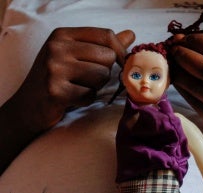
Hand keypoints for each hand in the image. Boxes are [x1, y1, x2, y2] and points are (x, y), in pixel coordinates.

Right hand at [13, 27, 134, 132]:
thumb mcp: (75, 55)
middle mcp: (57, 47)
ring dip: (95, 87)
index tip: (121, 64)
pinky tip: (72, 98)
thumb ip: (102, 45)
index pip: (106, 35)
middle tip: (87, 79)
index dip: (120, 52)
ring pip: (101, 76)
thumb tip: (130, 35)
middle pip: (107, 57)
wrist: (29, 105)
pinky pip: (90, 95)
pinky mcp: (56, 91)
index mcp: (63, 34)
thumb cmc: (57, 78)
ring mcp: (54, 69)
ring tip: (78, 87)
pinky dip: (86, 99)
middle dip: (104, 72)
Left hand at [171, 34, 202, 151]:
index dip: (198, 41)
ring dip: (181, 73)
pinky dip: (182, 88)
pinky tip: (176, 80)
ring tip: (172, 64)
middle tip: (174, 50)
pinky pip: (194, 100)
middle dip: (186, 56)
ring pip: (198, 86)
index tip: (184, 38)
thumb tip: (184, 41)